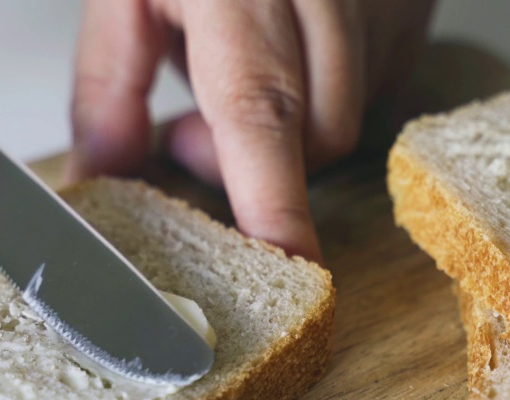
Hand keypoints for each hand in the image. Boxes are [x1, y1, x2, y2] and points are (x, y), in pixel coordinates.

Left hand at [66, 0, 437, 260]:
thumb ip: (108, 80)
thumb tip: (101, 175)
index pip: (262, 109)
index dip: (275, 199)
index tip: (288, 263)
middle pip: (317, 133)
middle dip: (256, 164)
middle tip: (184, 131)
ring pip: (350, 116)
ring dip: (289, 130)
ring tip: (233, 78)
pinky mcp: (409, 6)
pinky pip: (376, 86)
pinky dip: (326, 95)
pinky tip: (289, 54)